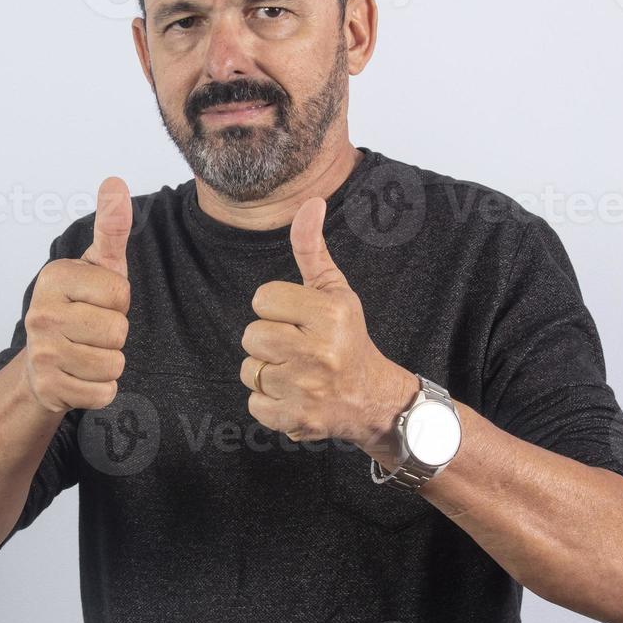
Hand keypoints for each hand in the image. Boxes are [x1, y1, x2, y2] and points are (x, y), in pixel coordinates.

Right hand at [23, 177, 132, 413]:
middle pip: (118, 331)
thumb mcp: (99, 265)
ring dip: (110, 362)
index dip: (120, 300)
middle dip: (115, 333)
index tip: (99, 300)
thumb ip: (111, 226)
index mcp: (54, 277)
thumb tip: (114, 181)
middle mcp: (40, 313)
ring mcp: (41, 353)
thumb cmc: (80, 306)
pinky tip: (82, 375)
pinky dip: (101, 389)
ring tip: (88, 350)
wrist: (44, 361)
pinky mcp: (49, 387)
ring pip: (113, 364)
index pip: (121, 293)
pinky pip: (104, 393)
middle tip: (93, 328)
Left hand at [239, 196, 417, 453]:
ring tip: (296, 372)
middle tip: (296, 348)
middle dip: (268, 340)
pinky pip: (254, 404)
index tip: (299, 320)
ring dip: (267, 372)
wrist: (373, 399)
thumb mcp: (335, 291)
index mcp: (329, 315)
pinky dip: (269, 402)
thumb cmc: (348, 339)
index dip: (276, 308)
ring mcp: (307, 389)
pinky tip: (294, 395)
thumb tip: (310, 202)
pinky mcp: (296, 419)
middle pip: (251, 335)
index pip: (262, 299)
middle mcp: (319, 352)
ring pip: (249, 370)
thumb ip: (312, 249)